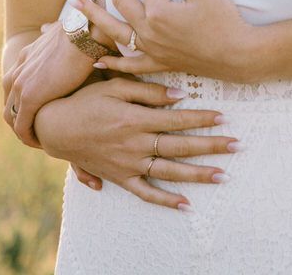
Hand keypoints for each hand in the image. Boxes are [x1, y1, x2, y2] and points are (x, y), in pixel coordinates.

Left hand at [2, 20, 105, 147]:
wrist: (84, 34)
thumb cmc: (81, 33)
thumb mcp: (60, 31)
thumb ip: (50, 33)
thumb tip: (47, 27)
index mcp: (25, 58)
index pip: (15, 87)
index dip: (24, 103)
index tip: (39, 113)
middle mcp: (18, 72)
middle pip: (9, 103)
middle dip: (19, 120)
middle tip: (37, 131)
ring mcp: (21, 85)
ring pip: (11, 117)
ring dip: (23, 131)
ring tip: (39, 139)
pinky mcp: (30, 97)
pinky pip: (22, 126)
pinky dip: (29, 137)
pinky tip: (42, 143)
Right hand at [34, 76, 240, 208]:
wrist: (55, 127)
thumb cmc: (87, 100)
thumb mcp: (116, 87)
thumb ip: (149, 92)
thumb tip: (180, 96)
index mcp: (135, 119)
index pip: (176, 120)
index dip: (202, 118)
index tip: (225, 117)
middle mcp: (134, 145)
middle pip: (179, 147)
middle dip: (210, 146)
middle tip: (236, 145)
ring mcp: (127, 164)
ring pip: (168, 173)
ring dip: (197, 175)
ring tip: (222, 175)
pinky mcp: (119, 177)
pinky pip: (144, 193)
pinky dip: (164, 200)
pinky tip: (185, 205)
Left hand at [78, 0, 256, 81]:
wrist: (238, 54)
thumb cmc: (224, 19)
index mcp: (158, 11)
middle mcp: (148, 31)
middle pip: (121, 1)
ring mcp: (152, 50)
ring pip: (114, 32)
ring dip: (94, 17)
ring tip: (76, 5)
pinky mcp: (160, 64)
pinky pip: (130, 66)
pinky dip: (113, 63)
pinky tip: (99, 61)